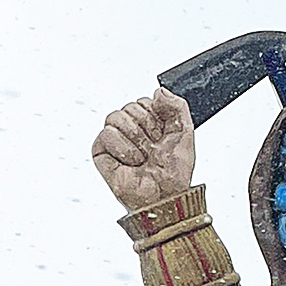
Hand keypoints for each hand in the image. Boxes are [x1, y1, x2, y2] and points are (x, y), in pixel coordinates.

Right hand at [91, 87, 196, 210]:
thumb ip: (176, 104)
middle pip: (129, 107)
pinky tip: (130, 161)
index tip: (162, 135)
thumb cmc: (174, 171)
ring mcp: (115, 140)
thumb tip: (159, 91)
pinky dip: (122, 148)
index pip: (144, 101)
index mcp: (150, 122)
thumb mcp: (185, 130)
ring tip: (142, 156)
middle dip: (146, 128)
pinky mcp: (100, 152)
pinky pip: (106, 134)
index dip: (156, 117)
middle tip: (152, 147)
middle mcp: (131, 129)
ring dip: (134, 139)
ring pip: (116, 117)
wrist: (164, 194)